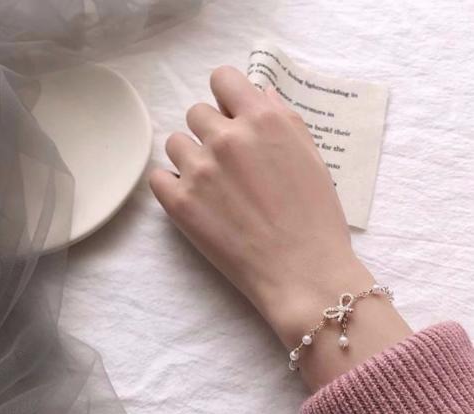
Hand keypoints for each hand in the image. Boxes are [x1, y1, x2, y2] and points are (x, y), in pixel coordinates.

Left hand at [150, 66, 410, 389]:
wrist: (303, 273)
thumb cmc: (317, 217)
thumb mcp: (312, 157)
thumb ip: (283, 119)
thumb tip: (260, 94)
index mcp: (262, 120)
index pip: (222, 78)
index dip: (227, 95)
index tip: (232, 114)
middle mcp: (227, 138)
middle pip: (197, 112)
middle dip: (211, 130)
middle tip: (229, 161)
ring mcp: (200, 171)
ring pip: (176, 143)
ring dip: (191, 157)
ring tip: (213, 185)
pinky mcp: (180, 204)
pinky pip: (159, 177)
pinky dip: (173, 185)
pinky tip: (195, 200)